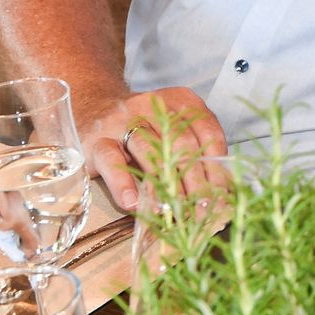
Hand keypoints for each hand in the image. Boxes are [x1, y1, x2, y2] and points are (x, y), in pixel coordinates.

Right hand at [78, 87, 227, 211]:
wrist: (92, 107)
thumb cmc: (143, 126)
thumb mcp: (172, 129)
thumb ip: (194, 151)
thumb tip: (219, 191)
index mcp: (181, 101)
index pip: (208, 134)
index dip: (217, 168)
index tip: (223, 195)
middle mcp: (154, 107)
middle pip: (182, 146)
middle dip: (196, 182)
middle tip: (203, 211)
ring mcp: (123, 121)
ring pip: (150, 152)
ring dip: (165, 186)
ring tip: (175, 212)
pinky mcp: (96, 140)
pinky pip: (112, 160)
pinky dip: (123, 183)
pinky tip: (133, 203)